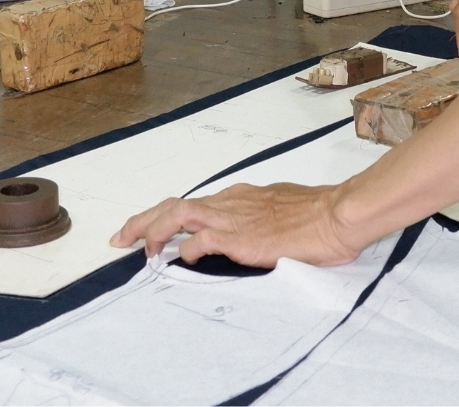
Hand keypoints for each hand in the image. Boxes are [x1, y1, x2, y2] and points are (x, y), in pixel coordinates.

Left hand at [110, 182, 362, 266]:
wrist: (338, 215)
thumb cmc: (319, 216)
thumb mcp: (282, 211)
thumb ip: (261, 219)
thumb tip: (256, 231)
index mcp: (241, 197)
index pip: (194, 203)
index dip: (167, 217)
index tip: (152, 231)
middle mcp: (230, 202)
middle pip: (174, 204)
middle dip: (143, 220)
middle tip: (120, 237)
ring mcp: (233, 217)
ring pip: (176, 215)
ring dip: (152, 230)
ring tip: (137, 249)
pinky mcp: (239, 237)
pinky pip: (200, 241)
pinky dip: (186, 250)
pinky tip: (182, 260)